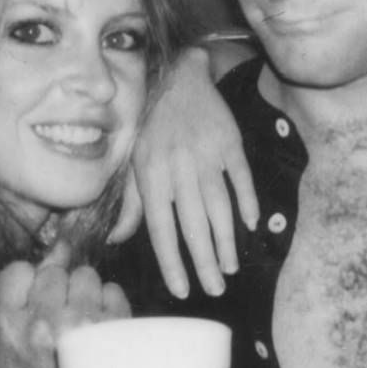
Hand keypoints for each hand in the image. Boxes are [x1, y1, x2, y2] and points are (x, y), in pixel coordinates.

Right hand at [0, 241, 130, 367]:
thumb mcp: (10, 352)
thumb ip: (20, 299)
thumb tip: (57, 248)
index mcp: (7, 328)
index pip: (19, 270)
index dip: (30, 282)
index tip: (35, 301)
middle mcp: (43, 323)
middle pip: (56, 271)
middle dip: (60, 288)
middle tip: (63, 320)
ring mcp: (83, 326)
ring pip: (87, 276)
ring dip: (86, 294)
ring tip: (84, 326)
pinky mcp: (116, 332)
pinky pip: (113, 292)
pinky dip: (111, 305)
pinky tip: (104, 330)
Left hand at [125, 46, 258, 298]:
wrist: (179, 77)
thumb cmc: (151, 124)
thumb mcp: (132, 160)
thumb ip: (129, 203)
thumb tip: (116, 239)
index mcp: (150, 174)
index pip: (160, 227)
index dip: (171, 261)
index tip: (181, 288)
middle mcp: (177, 167)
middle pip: (193, 224)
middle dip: (204, 262)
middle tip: (214, 290)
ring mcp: (206, 154)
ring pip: (218, 206)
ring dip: (226, 241)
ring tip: (230, 268)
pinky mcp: (230, 142)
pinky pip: (240, 178)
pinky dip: (246, 201)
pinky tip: (250, 225)